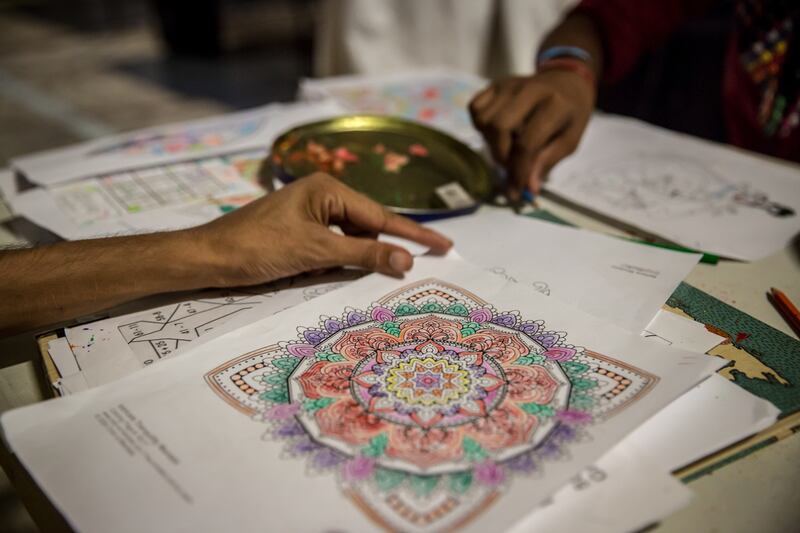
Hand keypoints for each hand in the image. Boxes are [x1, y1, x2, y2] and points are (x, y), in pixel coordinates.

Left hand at [191, 173, 452, 285]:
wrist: (208, 258)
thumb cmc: (260, 248)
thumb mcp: (317, 252)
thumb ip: (365, 254)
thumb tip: (407, 260)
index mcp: (327, 189)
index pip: (381, 215)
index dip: (415, 233)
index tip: (445, 245)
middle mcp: (321, 197)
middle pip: (367, 225)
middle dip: (387, 246)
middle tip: (424, 261)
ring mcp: (308, 215)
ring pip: (349, 239)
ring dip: (359, 257)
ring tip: (374, 269)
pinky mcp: (297, 233)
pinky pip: (330, 247)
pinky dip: (338, 262)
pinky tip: (335, 271)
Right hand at [470, 69, 594, 195]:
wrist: (567, 81)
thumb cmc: (571, 115)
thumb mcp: (569, 141)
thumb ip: (546, 163)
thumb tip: (527, 188)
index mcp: (554, 105)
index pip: (527, 142)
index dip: (518, 171)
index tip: (516, 191)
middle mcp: (528, 90)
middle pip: (499, 128)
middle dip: (502, 157)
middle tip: (511, 169)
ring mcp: (508, 85)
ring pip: (484, 120)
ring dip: (491, 142)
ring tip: (507, 147)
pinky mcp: (495, 84)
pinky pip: (475, 108)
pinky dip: (481, 125)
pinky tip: (496, 131)